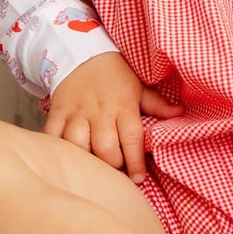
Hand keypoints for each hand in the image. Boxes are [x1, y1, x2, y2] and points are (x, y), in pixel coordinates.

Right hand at [44, 51, 182, 181]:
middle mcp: (100, 111)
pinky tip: (63, 159)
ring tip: (92, 169)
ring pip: (77, 144)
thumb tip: (181, 113)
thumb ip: (158, 105)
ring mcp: (77, 113)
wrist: (82, 54)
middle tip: (117, 173)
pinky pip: (52, 135)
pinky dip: (55, 149)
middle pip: (105, 147)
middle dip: (112, 165)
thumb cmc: (116, 75)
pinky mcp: (57, 113)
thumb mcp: (140, 87)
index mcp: (123, 106)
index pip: (132, 138)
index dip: (136, 162)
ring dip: (85, 161)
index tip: (138, 179)